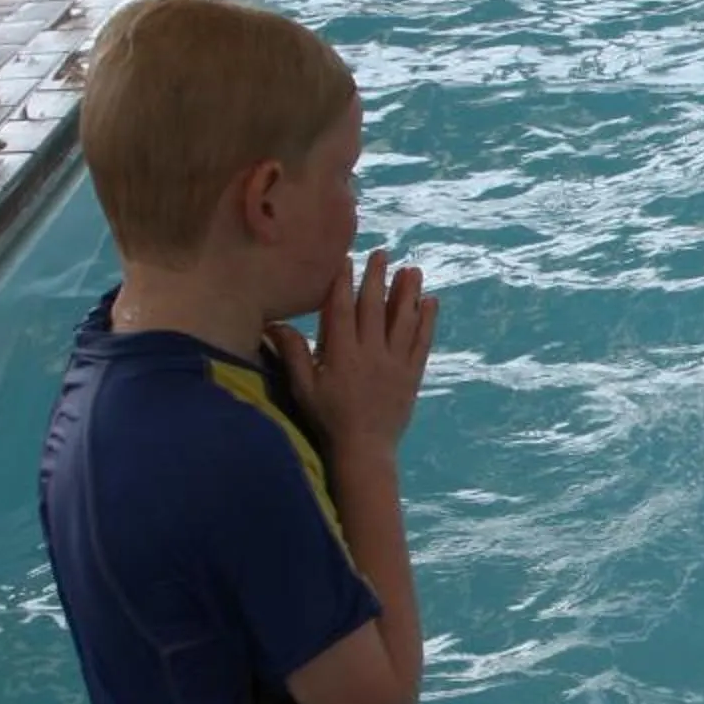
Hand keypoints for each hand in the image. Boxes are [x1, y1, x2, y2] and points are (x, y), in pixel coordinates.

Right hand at [273, 249, 436, 458]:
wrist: (363, 449)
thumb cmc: (328, 418)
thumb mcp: (304, 387)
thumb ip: (292, 353)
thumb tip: (273, 323)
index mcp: (341, 354)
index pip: (342, 310)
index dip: (344, 282)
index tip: (347, 259)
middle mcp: (371, 353)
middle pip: (375, 308)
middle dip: (378, 278)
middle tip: (384, 253)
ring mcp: (395, 363)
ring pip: (404, 321)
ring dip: (409, 293)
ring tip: (412, 269)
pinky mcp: (412, 374)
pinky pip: (422, 343)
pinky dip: (427, 322)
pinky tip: (431, 303)